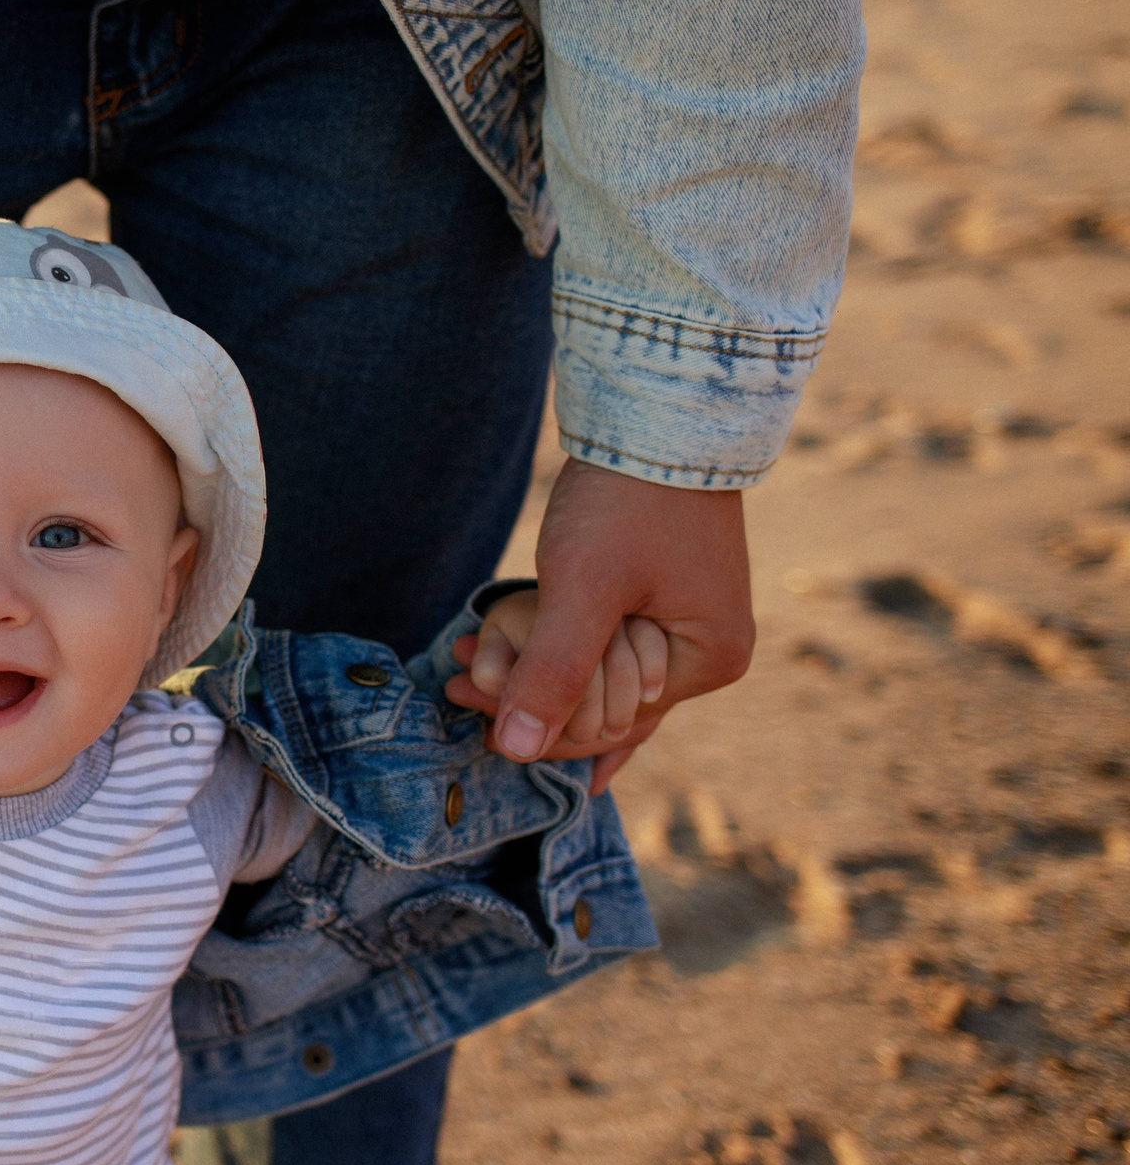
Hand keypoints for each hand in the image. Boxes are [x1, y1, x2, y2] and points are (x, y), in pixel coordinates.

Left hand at [448, 458, 753, 793]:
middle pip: (604, 703)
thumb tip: (516, 751)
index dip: (537, 724)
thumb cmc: (629, 500)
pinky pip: (603, 643)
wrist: (659, 414)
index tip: (465, 705)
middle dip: (531, 695)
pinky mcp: (662, 593)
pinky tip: (509, 666)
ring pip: (598, 672)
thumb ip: (554, 673)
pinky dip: (555, 647)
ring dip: (535, 669)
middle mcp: (709, 652)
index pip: (610, 724)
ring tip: (464, 669)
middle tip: (455, 688)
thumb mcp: (584, 590)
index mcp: (709, 661)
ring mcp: (688, 622)